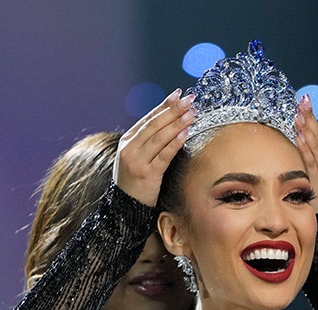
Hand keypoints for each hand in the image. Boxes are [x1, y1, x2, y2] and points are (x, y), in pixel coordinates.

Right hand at [115, 89, 196, 206]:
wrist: (126, 207)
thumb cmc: (137, 180)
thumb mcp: (137, 156)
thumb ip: (149, 140)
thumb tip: (171, 120)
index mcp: (127, 140)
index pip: (148, 118)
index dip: (164, 105)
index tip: (179, 94)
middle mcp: (129, 148)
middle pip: (154, 124)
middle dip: (173, 110)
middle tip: (189, 99)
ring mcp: (137, 161)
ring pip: (159, 137)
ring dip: (177, 123)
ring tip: (191, 113)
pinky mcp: (147, 174)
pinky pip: (163, 156)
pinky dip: (174, 143)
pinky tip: (185, 134)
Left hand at [294, 94, 317, 212]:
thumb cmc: (312, 191)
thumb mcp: (313, 171)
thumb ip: (308, 155)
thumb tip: (297, 135)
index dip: (312, 116)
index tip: (304, 101)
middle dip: (310, 117)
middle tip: (302, 101)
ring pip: (316, 145)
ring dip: (307, 129)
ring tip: (299, 115)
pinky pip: (311, 160)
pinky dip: (305, 147)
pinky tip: (299, 136)